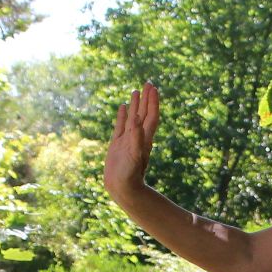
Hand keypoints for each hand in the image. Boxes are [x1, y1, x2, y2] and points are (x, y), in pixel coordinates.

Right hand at [103, 83, 158, 198]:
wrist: (122, 189)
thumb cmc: (130, 176)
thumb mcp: (134, 157)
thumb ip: (136, 139)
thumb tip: (138, 121)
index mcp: (144, 139)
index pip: (151, 116)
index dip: (153, 102)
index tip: (153, 87)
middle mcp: (138, 137)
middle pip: (144, 114)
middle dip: (147, 99)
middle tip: (148, 82)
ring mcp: (128, 140)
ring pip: (132, 118)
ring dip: (135, 105)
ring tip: (136, 91)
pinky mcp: (118, 145)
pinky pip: (120, 126)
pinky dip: (122, 116)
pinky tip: (122, 107)